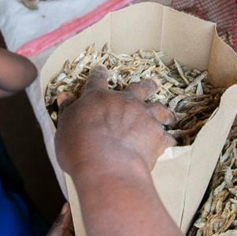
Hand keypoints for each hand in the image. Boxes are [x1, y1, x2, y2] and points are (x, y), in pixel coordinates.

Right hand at [55, 65, 176, 178]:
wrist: (107, 166)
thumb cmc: (79, 149)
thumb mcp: (64, 128)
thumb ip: (67, 111)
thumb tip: (64, 96)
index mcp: (98, 98)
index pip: (96, 80)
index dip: (98, 74)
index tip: (101, 69)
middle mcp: (124, 102)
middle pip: (139, 88)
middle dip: (146, 85)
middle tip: (154, 83)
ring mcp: (144, 117)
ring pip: (159, 109)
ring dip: (164, 112)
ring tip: (170, 115)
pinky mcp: (157, 136)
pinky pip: (167, 137)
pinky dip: (168, 139)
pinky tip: (171, 142)